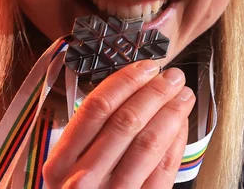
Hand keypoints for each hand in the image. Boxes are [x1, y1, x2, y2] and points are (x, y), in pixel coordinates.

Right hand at [43, 60, 194, 187]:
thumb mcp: (65, 169)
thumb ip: (87, 135)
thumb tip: (128, 90)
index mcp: (60, 162)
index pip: (96, 107)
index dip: (126, 81)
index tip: (147, 66)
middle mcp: (82, 179)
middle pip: (126, 120)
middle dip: (155, 92)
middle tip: (172, 76)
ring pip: (149, 142)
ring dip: (171, 112)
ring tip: (183, 94)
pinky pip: (164, 169)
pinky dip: (176, 141)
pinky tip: (181, 124)